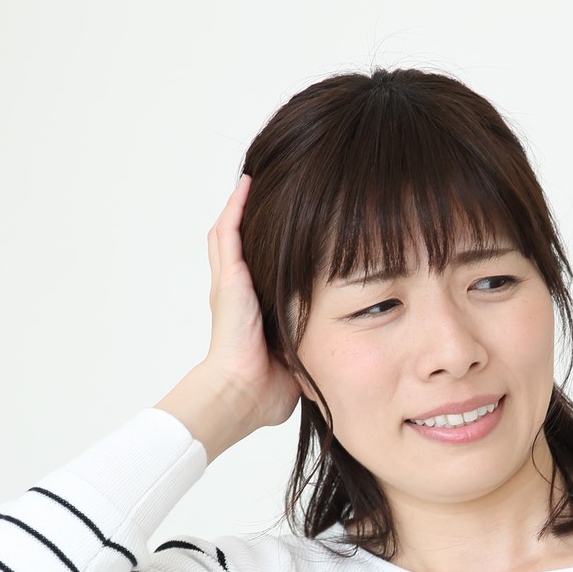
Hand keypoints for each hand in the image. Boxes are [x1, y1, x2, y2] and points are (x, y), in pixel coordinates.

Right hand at [201, 173, 299, 429]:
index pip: (258, 269)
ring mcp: (229, 284)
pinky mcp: (228, 280)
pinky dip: (236, 208)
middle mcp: (236, 292)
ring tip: (255, 178)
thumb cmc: (267, 390)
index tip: (286, 229)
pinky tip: (247, 185)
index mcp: (251, 310)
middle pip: (241, 244)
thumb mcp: (297, 361)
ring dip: (241, 205)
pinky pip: (229, 234)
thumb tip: (343, 352)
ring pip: (230, 233)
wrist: (242, 393)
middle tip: (269, 189)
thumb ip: (314, 348)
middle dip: (251, 218)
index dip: (267, 248)